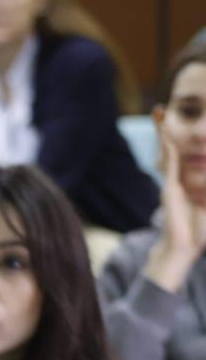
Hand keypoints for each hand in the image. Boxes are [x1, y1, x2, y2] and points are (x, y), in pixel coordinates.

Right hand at [148, 124, 205, 290]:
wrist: (185, 248)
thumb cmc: (199, 232)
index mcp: (187, 184)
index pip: (184, 156)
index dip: (176, 141)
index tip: (174, 124)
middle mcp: (177, 180)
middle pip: (171, 149)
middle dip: (165, 130)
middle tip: (160, 110)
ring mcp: (172, 183)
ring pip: (168, 152)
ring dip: (162, 132)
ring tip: (159, 113)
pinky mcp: (170, 188)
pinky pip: (168, 162)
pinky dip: (166, 147)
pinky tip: (164, 134)